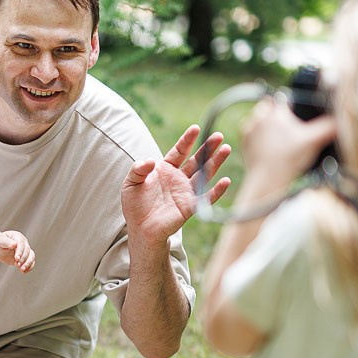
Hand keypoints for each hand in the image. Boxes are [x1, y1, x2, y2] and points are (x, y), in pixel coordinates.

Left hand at [0, 231, 34, 272]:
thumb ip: (6, 242)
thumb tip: (14, 244)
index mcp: (17, 236)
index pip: (21, 243)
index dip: (20, 251)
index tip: (16, 259)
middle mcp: (23, 242)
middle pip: (27, 250)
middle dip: (23, 259)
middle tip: (17, 265)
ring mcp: (25, 250)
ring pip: (31, 256)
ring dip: (28, 263)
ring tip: (21, 269)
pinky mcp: (25, 257)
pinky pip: (31, 262)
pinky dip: (29, 267)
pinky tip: (24, 272)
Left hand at [121, 125, 231, 243]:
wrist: (140, 229)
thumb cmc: (135, 204)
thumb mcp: (130, 183)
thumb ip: (138, 169)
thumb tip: (150, 161)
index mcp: (166, 169)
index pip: (179, 151)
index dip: (187, 140)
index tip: (196, 128)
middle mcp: (179, 178)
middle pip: (196, 160)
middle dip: (207, 148)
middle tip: (219, 135)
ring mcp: (186, 192)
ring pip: (204, 174)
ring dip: (215, 162)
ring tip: (226, 149)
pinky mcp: (190, 207)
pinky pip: (206, 197)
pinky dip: (217, 191)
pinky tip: (225, 181)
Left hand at [238, 98, 336, 193]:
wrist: (268, 179)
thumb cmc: (290, 158)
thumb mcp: (315, 141)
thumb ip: (330, 127)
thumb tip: (342, 121)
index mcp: (277, 111)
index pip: (284, 98)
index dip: (292, 106)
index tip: (297, 116)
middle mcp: (260, 116)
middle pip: (270, 106)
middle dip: (278, 114)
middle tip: (289, 129)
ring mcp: (250, 128)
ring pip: (259, 118)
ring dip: (267, 124)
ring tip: (279, 139)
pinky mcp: (244, 141)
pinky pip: (251, 133)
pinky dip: (258, 137)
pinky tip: (269, 146)